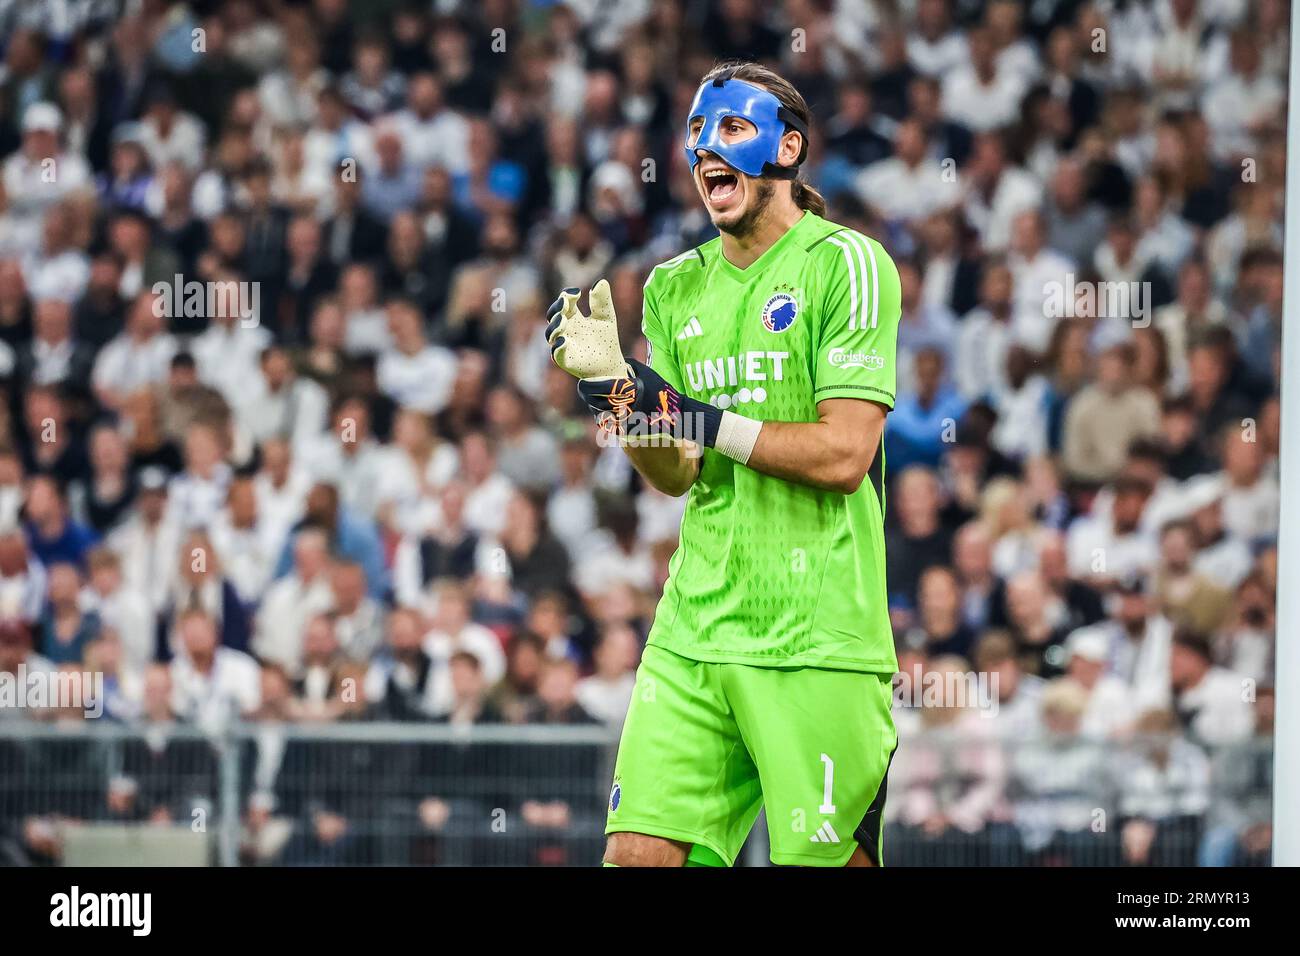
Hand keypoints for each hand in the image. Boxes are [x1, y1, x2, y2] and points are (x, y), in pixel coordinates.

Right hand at [545, 280, 630, 380]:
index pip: (564, 302)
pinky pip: (557, 353)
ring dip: (555, 326)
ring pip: (551, 334)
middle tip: (565, 303)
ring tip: (563, 320)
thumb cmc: (605, 340)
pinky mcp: (565, 359)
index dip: (567, 296)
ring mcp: (563, 344)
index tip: (576, 292)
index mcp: (573, 317)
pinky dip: (557, 347)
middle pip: (553, 315)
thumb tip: (601, 281)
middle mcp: (565, 329)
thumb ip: (602, 301)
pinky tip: (563, 340)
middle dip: (556, 308)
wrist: (611, 364)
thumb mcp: (606, 316)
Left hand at [577, 358, 719, 447]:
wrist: (675, 414)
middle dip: (588, 396)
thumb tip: (615, 359)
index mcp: (632, 390)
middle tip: (583, 389)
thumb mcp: (648, 373)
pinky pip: (609, 425)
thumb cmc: (661, 391)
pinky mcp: (628, 429)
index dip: (588, 386)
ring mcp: (628, 419)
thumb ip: (630, 365)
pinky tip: (600, 411)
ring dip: (594, 407)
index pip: (603, 388)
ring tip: (591, 399)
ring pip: (602, 415)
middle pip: (598, 402)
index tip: (582, 383)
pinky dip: (603, 419)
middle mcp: (629, 405)